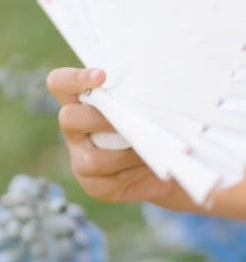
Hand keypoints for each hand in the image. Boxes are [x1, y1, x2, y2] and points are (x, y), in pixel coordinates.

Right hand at [46, 67, 175, 205]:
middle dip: (102, 119)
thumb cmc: (155, 126)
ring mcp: (80, 159)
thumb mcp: (148, 109)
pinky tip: (150, 165)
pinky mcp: (94, 185)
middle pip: (68, 118)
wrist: (168, 165)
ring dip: (126, 153)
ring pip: (93, 158)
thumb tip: (155, 94)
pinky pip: (110, 180)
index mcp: (82, 102)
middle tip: (130, 120)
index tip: (102, 76)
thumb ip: (139, 99)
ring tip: (152, 147)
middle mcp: (75, 130)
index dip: (74, 78)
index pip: (60, 83)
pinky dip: (134, 170)